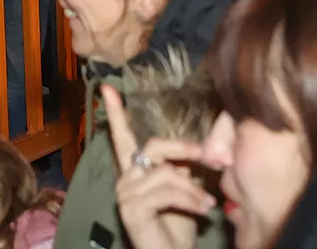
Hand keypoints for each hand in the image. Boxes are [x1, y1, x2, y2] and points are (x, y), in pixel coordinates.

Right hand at [101, 85, 213, 248]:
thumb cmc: (178, 229)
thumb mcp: (183, 192)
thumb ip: (182, 169)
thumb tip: (199, 149)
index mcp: (135, 173)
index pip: (123, 139)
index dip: (117, 113)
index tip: (108, 87)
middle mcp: (125, 180)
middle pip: (153, 147)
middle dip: (183, 149)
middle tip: (207, 157)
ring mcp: (126, 194)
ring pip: (165, 172)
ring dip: (193, 188)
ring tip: (208, 204)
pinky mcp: (132, 209)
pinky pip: (166, 192)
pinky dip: (189, 200)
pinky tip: (203, 210)